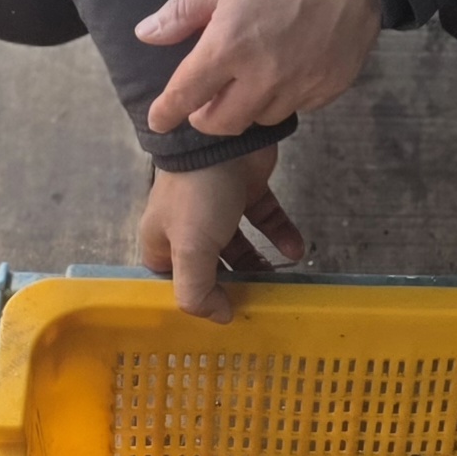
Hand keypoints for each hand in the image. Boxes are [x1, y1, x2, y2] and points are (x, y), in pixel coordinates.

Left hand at [136, 0, 383, 138]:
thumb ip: (183, 12)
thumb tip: (146, 34)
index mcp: (229, 45)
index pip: (186, 95)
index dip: (166, 112)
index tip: (158, 121)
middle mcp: (264, 75)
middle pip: (224, 123)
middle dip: (207, 116)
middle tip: (205, 101)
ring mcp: (301, 84)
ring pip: (263, 117)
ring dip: (248, 106)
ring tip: (250, 80)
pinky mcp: (331, 86)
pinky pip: (300, 106)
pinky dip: (286, 95)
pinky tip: (287, 70)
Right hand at [138, 149, 306, 323]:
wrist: (227, 136)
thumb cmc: (199, 194)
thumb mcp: (189, 249)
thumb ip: (197, 292)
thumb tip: (220, 317)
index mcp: (161, 242)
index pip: (173, 284)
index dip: (194, 303)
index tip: (221, 319)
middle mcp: (186, 228)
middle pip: (210, 268)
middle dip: (233, 287)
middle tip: (258, 304)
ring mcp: (219, 208)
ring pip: (240, 247)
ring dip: (259, 265)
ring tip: (279, 281)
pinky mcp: (247, 191)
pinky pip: (264, 221)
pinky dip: (280, 235)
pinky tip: (295, 250)